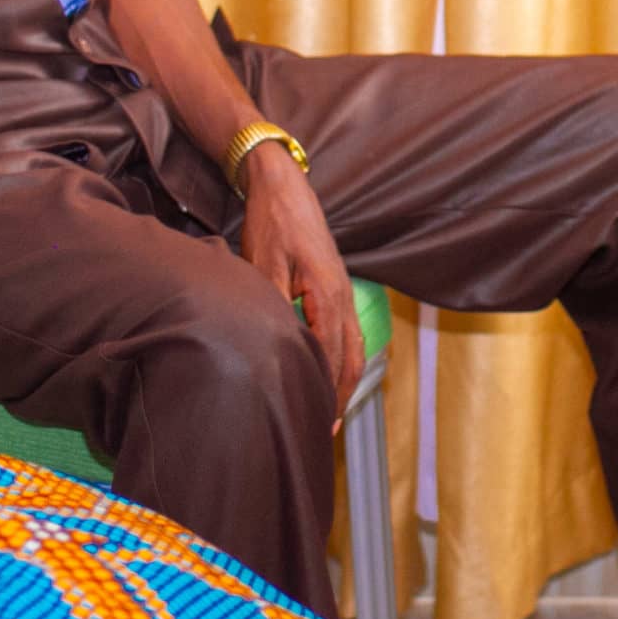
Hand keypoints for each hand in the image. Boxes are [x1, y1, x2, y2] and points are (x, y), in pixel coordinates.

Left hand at [239, 150, 364, 426]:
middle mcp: (342, 298)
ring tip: (332, 413)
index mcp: (326, 295)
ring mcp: (344, 293)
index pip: (329, 356)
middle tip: (323, 430)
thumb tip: (268, 345)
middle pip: (348, 359)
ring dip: (344, 382)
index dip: (322, 390)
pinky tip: (332, 373)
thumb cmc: (272, 223)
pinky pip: (350, 333)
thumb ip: (270, 305)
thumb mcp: (263, 263)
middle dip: (338, 396)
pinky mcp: (337, 288)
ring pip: (354, 348)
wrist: (283, 188)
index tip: (313, 419)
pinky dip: (344, 360)